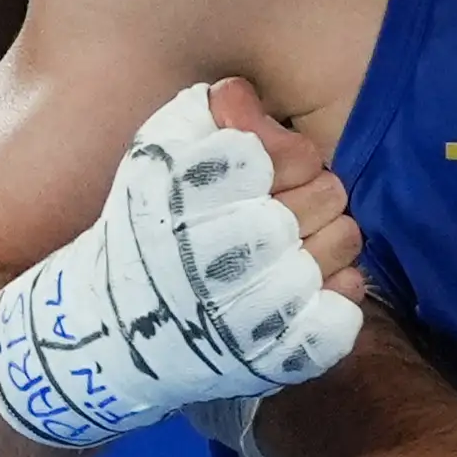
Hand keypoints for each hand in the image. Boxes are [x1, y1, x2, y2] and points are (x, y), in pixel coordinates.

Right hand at [0, 77, 367, 449]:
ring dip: (329, 241)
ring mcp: (249, 316)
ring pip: (342, 246)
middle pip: (326, 194)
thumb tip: (240, 96)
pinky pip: (341, 316)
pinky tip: (310, 292)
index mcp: (188, 197)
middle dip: (314, 193)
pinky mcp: (272, 360)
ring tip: (297, 247)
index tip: (268, 171)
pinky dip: (336, 299)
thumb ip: (201, 117)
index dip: (288, 155)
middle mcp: (219, 257)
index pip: (287, 152)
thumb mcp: (155, 159)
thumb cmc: (145, 230)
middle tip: (289, 207)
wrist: (114, 331)